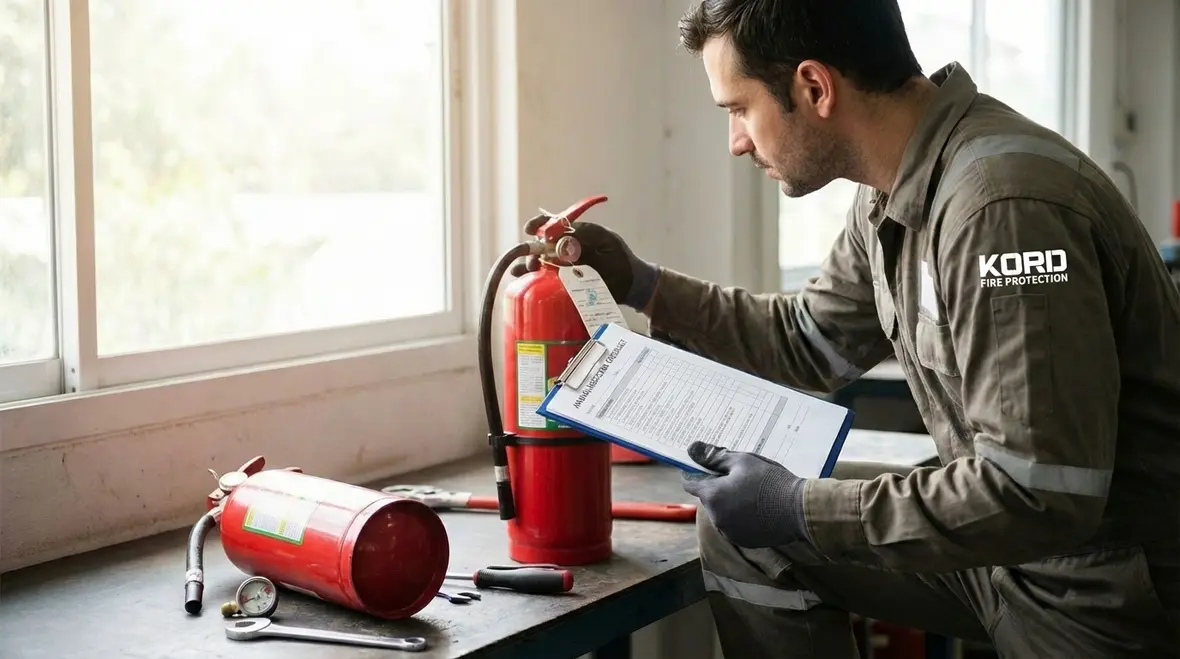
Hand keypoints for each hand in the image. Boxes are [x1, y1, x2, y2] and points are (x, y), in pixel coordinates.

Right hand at [509, 214, 659, 310]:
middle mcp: (564, 250)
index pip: (550, 225)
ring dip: (528, 265)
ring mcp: (562, 268)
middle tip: (533, 260)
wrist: (631, 284)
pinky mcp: (563, 286)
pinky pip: (543, 281)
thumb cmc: (619, 259)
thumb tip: (556, 240)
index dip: (537, 225)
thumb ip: (582, 237)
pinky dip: (532, 280)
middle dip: (530, 250)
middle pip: (538, 245)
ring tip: (527, 270)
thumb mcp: (604, 241)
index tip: (529, 230)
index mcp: (573, 234)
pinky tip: (525, 280)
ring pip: (537, 263)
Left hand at [681, 441, 810, 547]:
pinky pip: (736, 525)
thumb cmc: (770, 481)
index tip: (706, 466)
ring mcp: (730, 532)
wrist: (800, 510)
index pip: (690, 483)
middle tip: (739, 476)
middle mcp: (716, 518)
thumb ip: (714, 457)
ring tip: (752, 492)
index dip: (696, 472)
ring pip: (722, 512)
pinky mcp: (745, 541)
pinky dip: (742, 517)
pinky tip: (759, 507)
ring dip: (730, 503)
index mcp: (712, 496)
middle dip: (718, 487)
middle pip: (708, 498)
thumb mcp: (742, 461)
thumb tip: (692, 448)